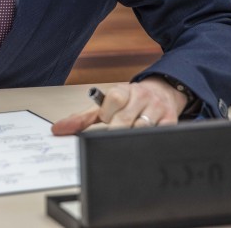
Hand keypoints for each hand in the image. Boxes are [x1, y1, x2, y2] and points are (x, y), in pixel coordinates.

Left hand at [51, 77, 187, 135]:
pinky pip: (160, 133)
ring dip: (132, 136)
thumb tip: (58, 129)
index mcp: (124, 90)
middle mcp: (142, 96)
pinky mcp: (172, 120)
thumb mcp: (106, 104)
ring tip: (128, 138)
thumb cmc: (129, 101)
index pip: (114, 99)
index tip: (106, 119)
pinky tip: (144, 141)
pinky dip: (150, 139)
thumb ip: (82, 118)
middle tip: (112, 138)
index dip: (107, 113)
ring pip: (142, 128)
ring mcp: (158, 108)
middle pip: (126, 118)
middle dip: (116, 130)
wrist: (163, 91)